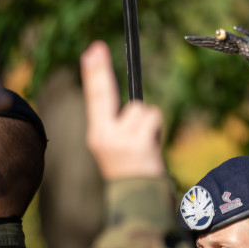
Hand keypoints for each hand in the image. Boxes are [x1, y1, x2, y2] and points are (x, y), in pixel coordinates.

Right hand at [81, 41, 165, 179]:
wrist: (138, 199)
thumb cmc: (132, 172)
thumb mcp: (118, 149)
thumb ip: (121, 127)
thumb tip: (137, 107)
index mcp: (97, 135)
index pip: (94, 99)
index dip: (94, 74)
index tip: (92, 50)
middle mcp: (103, 135)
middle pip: (105, 94)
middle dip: (99, 71)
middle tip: (95, 48)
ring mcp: (119, 138)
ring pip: (139, 109)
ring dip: (148, 122)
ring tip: (145, 145)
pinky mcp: (137, 141)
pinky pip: (152, 117)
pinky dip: (156, 128)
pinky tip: (151, 147)